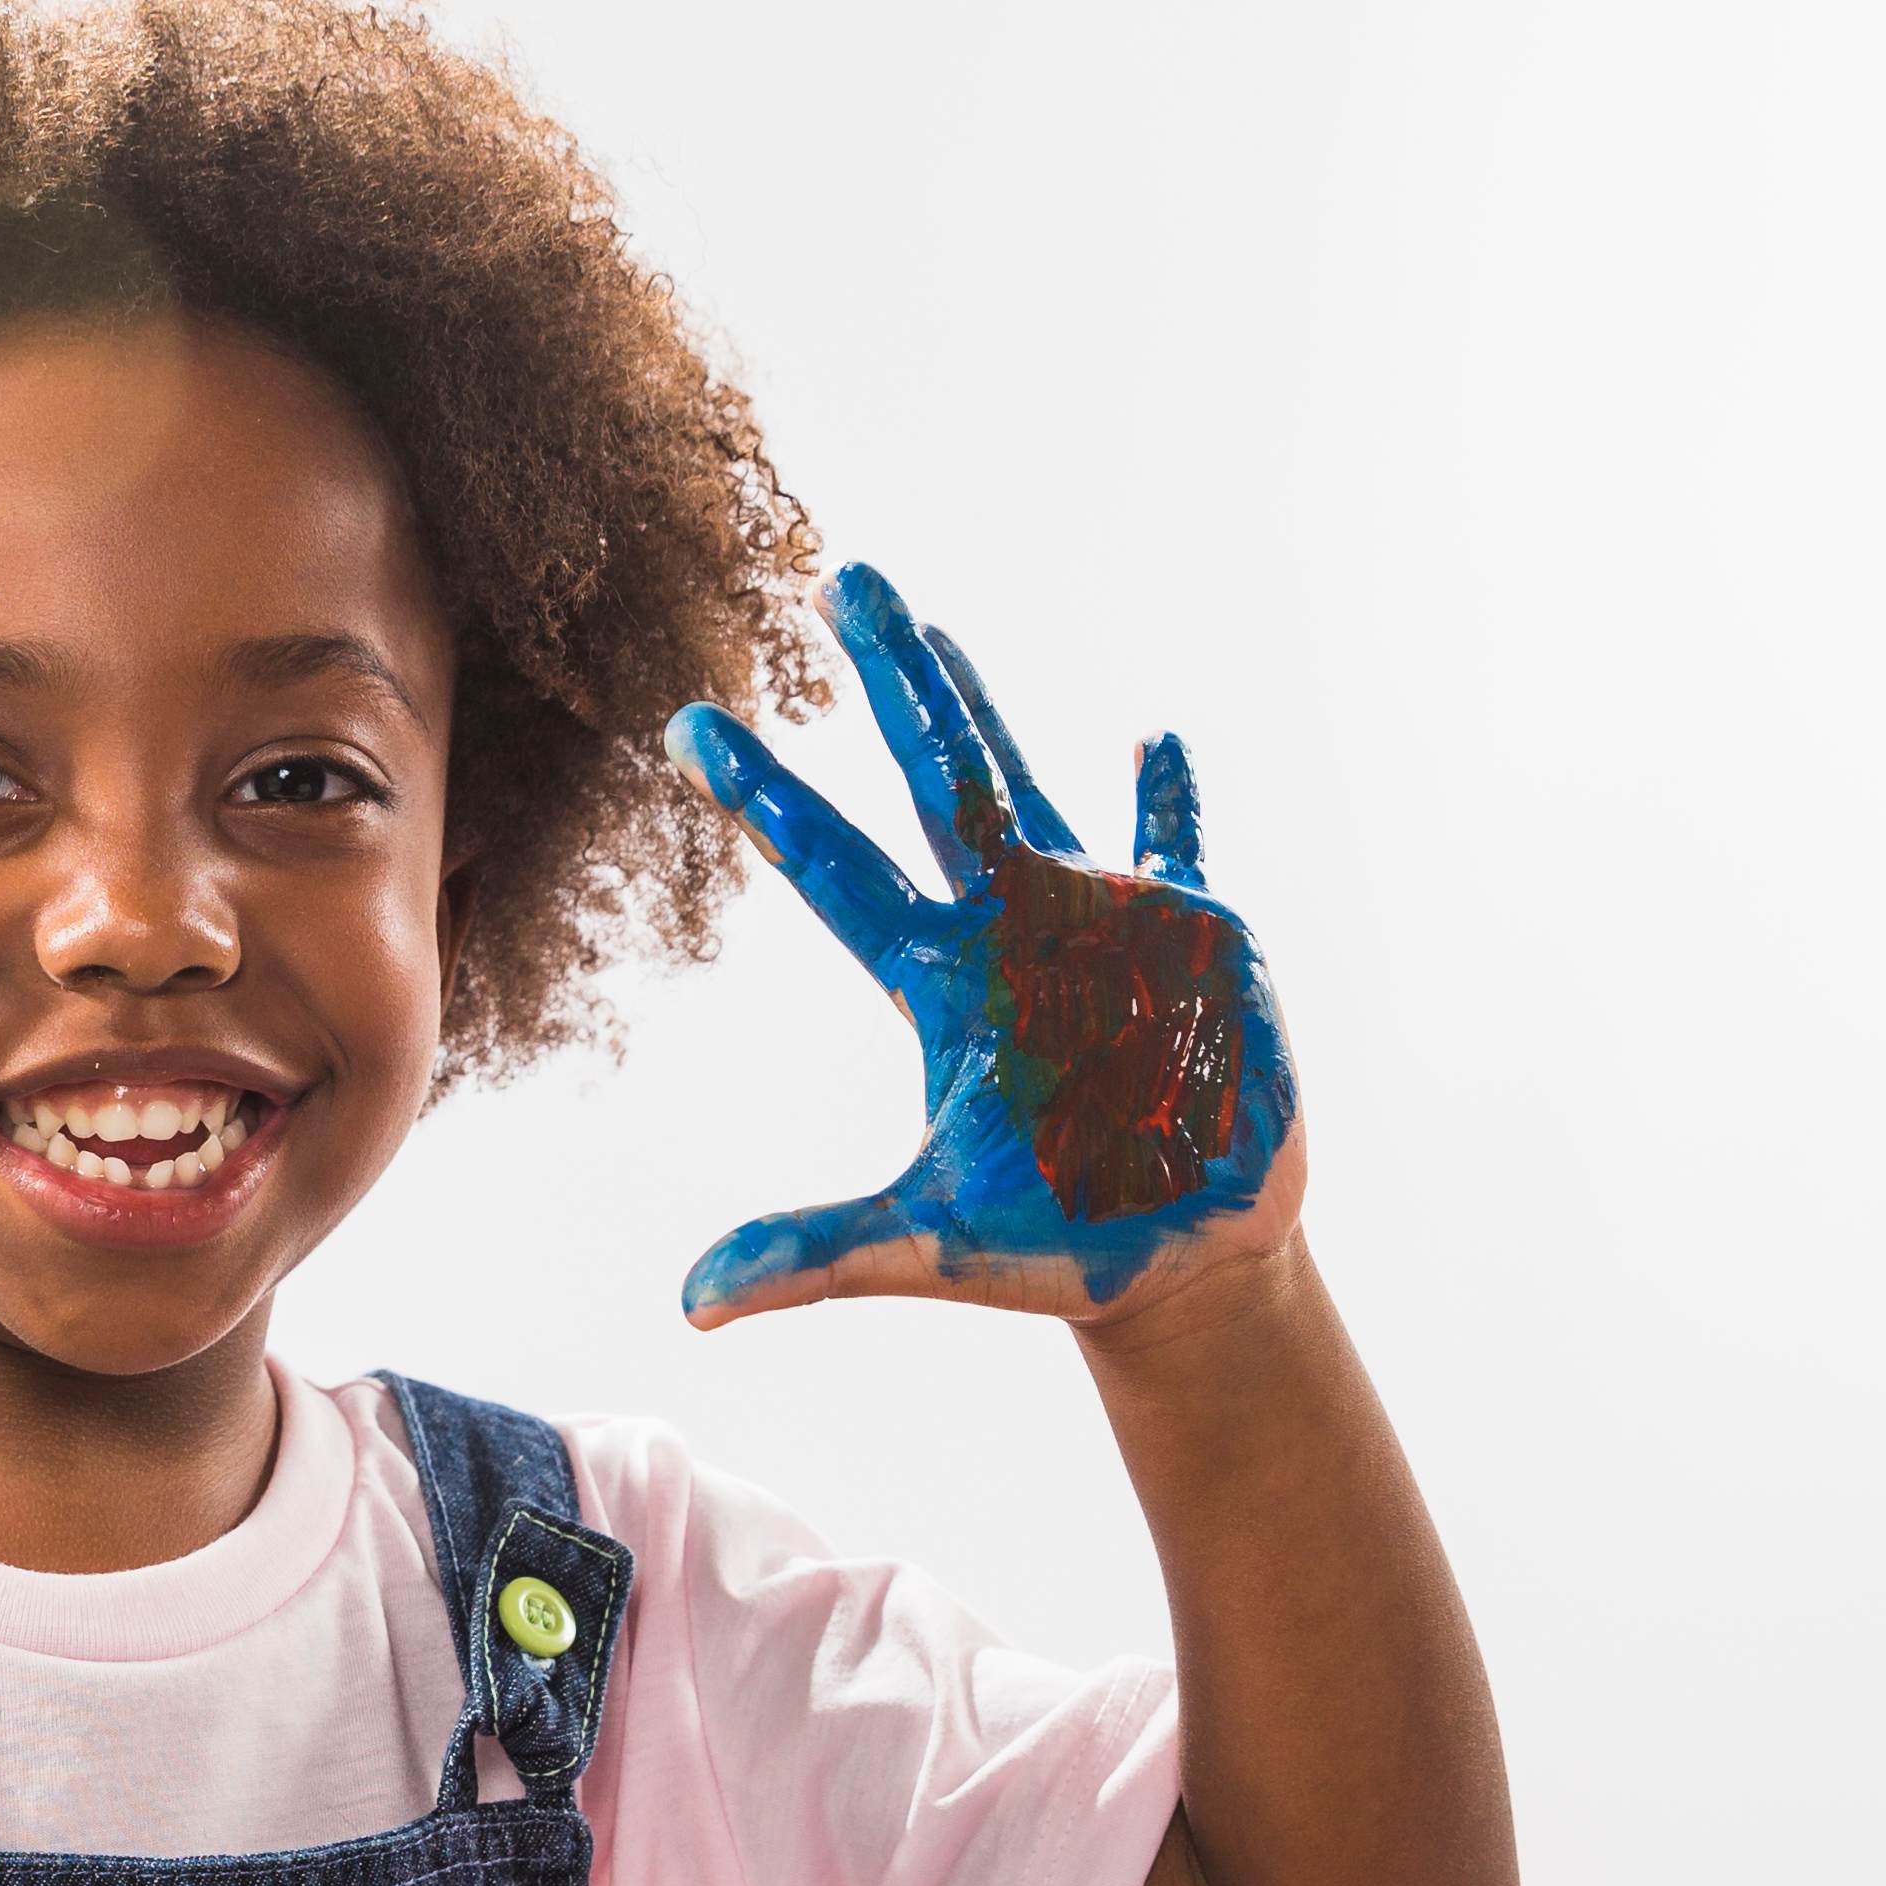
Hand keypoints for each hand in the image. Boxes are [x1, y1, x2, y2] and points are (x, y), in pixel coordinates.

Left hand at [671, 563, 1302, 1326]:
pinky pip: (1176, 847)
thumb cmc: (1056, 1249)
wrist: (1183, 1260)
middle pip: (934, 779)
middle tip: (838, 582)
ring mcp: (1098, 921)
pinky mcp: (1194, 936)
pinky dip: (1166, 797)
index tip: (691, 723)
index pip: (835, 870)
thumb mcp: (932, 1248)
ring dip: (984, 700)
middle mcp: (1007, 928)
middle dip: (891, 683)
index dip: (769, 798)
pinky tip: (1151, 740)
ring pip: (1027, 779)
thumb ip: (816, 1257)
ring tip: (930, 619)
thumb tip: (692, 1302)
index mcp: (941, 982)